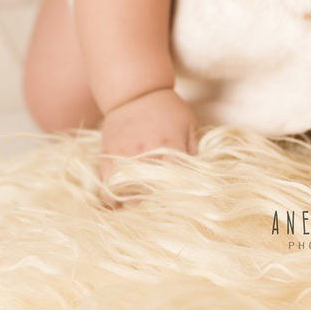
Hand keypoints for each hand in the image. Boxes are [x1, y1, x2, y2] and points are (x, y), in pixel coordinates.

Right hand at [98, 87, 198, 208]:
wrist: (135, 92)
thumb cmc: (167, 109)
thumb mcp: (189, 124)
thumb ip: (195, 151)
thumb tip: (204, 177)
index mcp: (171, 147)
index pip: (178, 184)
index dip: (181, 201)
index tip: (184, 211)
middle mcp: (147, 154)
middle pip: (151, 196)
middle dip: (157, 210)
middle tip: (163, 217)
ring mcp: (124, 157)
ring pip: (127, 197)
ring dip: (135, 208)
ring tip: (143, 214)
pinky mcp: (108, 158)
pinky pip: (107, 189)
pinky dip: (113, 201)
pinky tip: (121, 206)